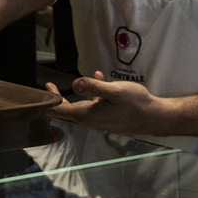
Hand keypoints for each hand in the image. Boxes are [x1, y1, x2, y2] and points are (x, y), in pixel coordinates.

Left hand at [45, 71, 167, 135]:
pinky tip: (96, 77)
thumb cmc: (136, 104)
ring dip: (68, 98)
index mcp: (87, 115)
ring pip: (77, 109)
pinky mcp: (107, 117)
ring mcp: (98, 120)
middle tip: (46, 89)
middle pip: (65, 112)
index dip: (48, 101)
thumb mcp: (114, 91)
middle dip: (53, 101)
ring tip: (58, 88)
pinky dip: (89, 94)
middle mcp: (90, 120)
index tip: (42, 90)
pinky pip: (92, 105)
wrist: (155, 117)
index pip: (60, 110)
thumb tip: (75, 83)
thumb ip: (94, 87)